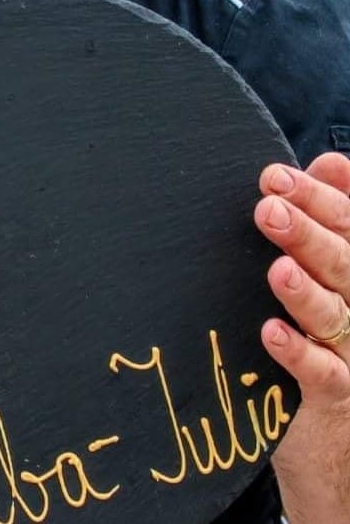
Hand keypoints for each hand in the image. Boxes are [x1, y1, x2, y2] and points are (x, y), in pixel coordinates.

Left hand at [254, 153, 349, 516]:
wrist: (337, 450)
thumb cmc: (326, 346)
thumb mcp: (333, 280)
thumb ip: (332, 223)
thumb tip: (333, 161)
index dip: (322, 200)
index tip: (276, 175)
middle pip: (347, 266)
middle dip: (310, 232)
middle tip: (268, 204)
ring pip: (337, 318)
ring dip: (306, 291)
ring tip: (277, 268)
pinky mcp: (336, 405)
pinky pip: (323, 377)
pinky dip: (299, 355)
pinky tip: (271, 333)